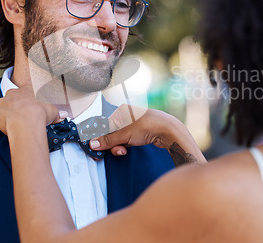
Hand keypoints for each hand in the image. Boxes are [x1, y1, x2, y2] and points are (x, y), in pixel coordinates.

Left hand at [0, 85, 60, 136]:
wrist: (26, 122)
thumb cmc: (40, 113)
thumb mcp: (53, 110)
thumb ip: (57, 112)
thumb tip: (63, 115)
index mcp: (25, 90)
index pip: (25, 93)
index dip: (28, 102)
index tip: (31, 109)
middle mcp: (12, 94)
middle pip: (12, 100)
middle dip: (17, 108)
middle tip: (24, 118)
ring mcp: (2, 103)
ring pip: (3, 108)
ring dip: (8, 114)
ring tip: (16, 124)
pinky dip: (1, 123)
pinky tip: (9, 128)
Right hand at [90, 105, 206, 165]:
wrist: (169, 131)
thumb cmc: (148, 127)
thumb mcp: (125, 135)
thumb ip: (108, 140)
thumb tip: (93, 144)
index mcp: (121, 111)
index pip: (105, 126)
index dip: (101, 138)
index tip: (96, 149)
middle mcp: (126, 116)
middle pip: (112, 133)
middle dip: (113, 144)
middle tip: (119, 151)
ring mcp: (133, 124)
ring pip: (119, 138)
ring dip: (120, 146)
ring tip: (125, 150)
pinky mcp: (139, 132)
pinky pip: (127, 140)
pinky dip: (126, 146)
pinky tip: (128, 149)